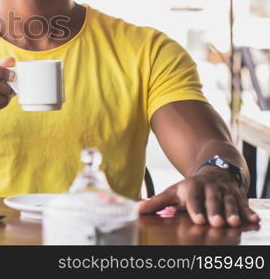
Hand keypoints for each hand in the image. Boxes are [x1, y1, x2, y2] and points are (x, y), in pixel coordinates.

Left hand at [138, 167, 259, 226]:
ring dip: (231, 212)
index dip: (195, 208)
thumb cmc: (191, 187)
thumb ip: (157, 202)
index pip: (193, 198)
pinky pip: (244, 204)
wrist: (215, 169)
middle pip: (212, 200)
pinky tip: (253, 219)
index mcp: (192, 187)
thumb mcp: (173, 192)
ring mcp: (225, 191)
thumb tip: (138, 210)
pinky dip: (249, 211)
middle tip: (216, 222)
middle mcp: (209, 188)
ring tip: (232, 223)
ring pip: (229, 202)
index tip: (197, 219)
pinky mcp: (238, 195)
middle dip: (214, 211)